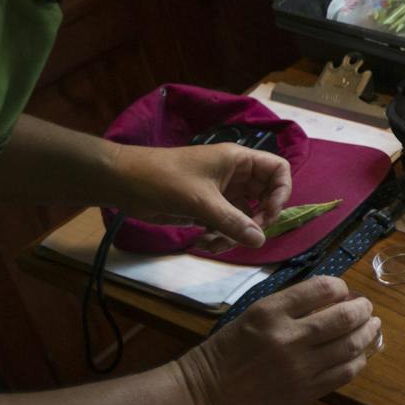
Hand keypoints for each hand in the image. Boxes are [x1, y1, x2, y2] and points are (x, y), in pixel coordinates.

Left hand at [111, 142, 291, 250]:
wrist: (124, 183)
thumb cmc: (164, 180)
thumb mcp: (201, 202)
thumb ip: (233, 222)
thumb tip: (260, 242)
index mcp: (239, 160)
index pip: (278, 170)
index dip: (281, 192)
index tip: (267, 215)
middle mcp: (235, 175)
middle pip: (265, 197)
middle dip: (256, 220)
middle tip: (243, 236)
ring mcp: (221, 192)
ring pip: (245, 216)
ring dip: (235, 233)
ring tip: (215, 244)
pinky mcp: (207, 208)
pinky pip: (227, 224)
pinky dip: (221, 236)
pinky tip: (204, 243)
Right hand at [172, 276, 380, 404]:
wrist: (205, 397)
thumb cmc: (225, 352)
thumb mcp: (251, 316)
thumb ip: (289, 307)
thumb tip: (331, 298)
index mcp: (270, 311)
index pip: (322, 288)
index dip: (341, 287)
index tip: (344, 291)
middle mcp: (288, 337)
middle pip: (344, 317)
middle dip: (363, 309)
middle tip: (367, 308)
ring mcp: (300, 367)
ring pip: (350, 346)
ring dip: (368, 333)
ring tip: (372, 326)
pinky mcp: (305, 393)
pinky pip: (344, 373)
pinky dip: (359, 360)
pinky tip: (361, 354)